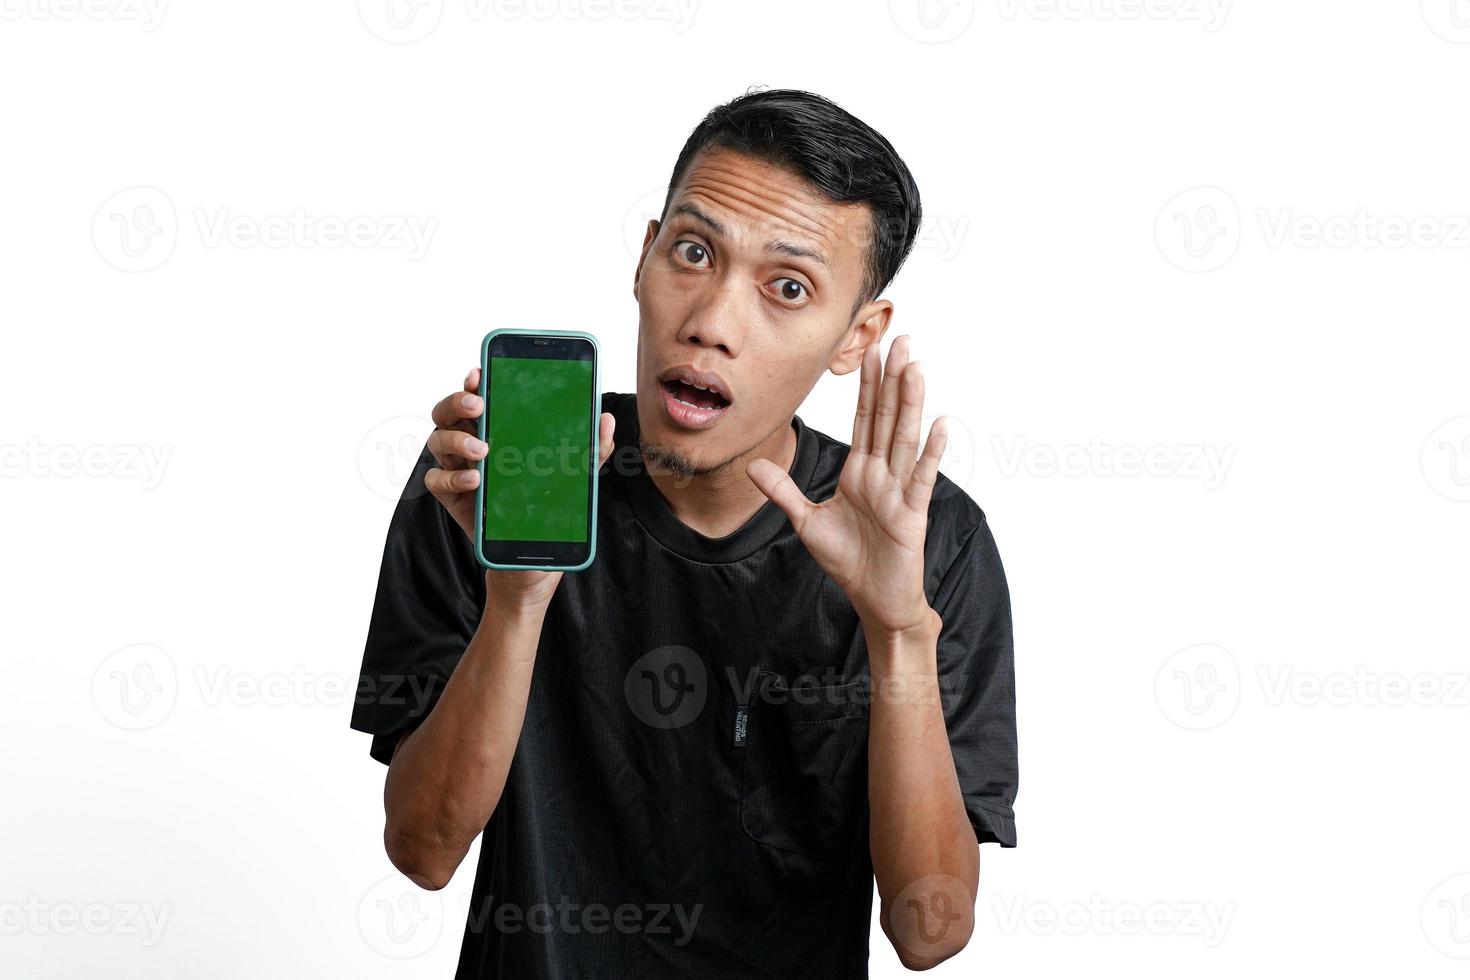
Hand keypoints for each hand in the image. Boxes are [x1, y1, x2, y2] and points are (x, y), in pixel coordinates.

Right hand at [426, 367, 615, 607]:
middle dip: (458, 401)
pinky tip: (474, 478)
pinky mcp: (452, 496)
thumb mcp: (576, 477)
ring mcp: (458, 468)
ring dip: (456, 438)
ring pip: (437, 439)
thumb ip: (591, 449)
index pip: (480, 397)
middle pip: (448, 412)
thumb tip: (606, 420)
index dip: (475, 381)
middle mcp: (472, 443)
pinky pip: (436, 478)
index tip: (481, 372)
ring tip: (482, 448)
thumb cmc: (548, 508)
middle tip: (479, 405)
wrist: (531, 560)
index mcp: (498, 430)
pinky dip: (451, 475)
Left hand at [746, 336, 945, 636]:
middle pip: (888, 418)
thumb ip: (783, 491)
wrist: (873, 598)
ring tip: (916, 366)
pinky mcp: (912, 513)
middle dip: (893, 379)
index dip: (868, 386)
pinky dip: (932, 452)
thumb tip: (751, 467)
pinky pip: (921, 478)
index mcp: (860, 472)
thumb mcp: (806, 521)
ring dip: (912, 402)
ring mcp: (899, 491)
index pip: (865, 419)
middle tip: (901, 339)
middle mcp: (882, 474)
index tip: (871, 352)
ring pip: (905, 438)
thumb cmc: (848, 561)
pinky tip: (941, 424)